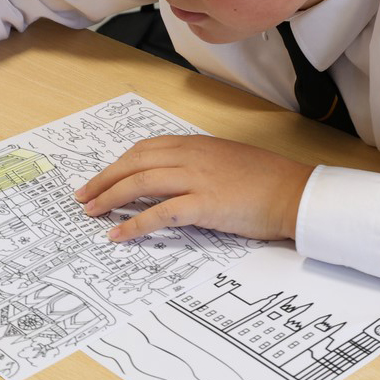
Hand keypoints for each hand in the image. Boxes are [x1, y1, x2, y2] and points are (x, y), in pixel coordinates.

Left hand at [74, 135, 314, 241]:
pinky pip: (159, 214)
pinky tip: (118, 234)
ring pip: (140, 183)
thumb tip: (178, 179)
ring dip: (110, 197)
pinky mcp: (203, 205)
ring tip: (91, 213)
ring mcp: (196, 179)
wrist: (295, 193)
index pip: (146, 148)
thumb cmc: (269, 181)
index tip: (102, 176)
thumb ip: (202, 165)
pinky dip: (133, 224)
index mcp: (197, 144)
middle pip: (135, 163)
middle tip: (83, 195)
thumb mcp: (230, 161)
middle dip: (104, 179)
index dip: (119, 163)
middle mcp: (192, 156)